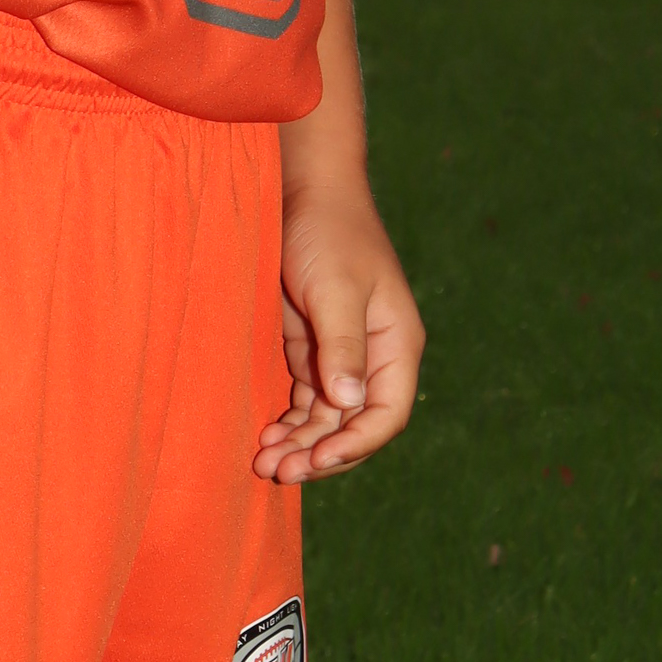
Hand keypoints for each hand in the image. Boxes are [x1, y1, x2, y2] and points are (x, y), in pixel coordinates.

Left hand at [253, 191, 424, 484]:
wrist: (303, 188)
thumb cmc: (328, 231)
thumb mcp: (336, 288)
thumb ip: (344, 345)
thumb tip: (351, 406)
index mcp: (396, 343)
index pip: (386, 413)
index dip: (355, 444)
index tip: (317, 460)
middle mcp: (373, 356)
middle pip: (353, 425)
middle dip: (319, 453)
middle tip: (278, 473)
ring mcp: (341, 354)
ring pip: (326, 418)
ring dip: (300, 444)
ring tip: (264, 464)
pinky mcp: (311, 348)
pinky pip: (305, 400)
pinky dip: (289, 421)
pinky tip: (265, 437)